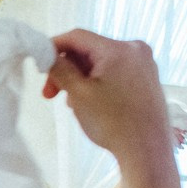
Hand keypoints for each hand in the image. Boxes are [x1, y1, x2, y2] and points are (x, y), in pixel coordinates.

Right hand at [42, 30, 168, 162]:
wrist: (147, 151)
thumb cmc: (112, 123)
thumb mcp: (79, 94)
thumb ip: (60, 69)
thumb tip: (47, 55)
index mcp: (119, 49)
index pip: (77, 36)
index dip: (53, 47)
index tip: (39, 67)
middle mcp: (135, 49)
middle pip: (89, 49)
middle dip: (67, 69)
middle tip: (50, 94)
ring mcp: (144, 63)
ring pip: (100, 62)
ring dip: (80, 78)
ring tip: (71, 103)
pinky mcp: (147, 77)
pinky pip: (114, 71)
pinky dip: (97, 82)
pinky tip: (89, 102)